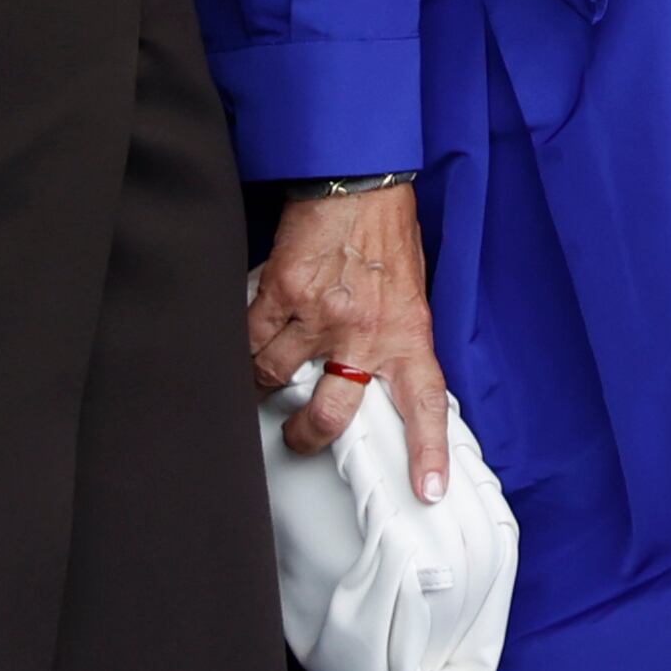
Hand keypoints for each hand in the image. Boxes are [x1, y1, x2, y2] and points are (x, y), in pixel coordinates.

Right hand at [249, 183, 454, 500]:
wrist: (359, 181)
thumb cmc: (387, 235)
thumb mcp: (410, 293)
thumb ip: (392, 337)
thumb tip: (372, 375)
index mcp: (407, 333)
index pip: (426, 402)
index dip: (428, 451)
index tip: (428, 490)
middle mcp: (365, 332)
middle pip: (328, 414)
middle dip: (306, 435)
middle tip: (298, 435)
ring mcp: (320, 316)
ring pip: (273, 378)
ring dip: (264, 381)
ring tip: (266, 372)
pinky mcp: (282, 294)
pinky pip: (249, 338)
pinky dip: (242, 343)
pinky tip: (245, 336)